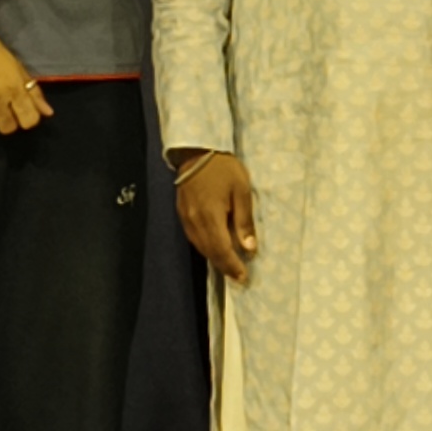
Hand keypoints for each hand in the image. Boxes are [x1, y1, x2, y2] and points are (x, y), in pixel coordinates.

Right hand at [175, 151, 257, 279]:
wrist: (196, 152)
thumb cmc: (224, 169)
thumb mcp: (242, 191)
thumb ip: (244, 221)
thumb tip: (249, 248)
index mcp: (210, 217)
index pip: (222, 249)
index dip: (232, 266)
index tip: (243, 278)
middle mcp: (195, 222)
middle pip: (209, 252)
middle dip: (224, 266)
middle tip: (238, 277)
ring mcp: (186, 218)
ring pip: (200, 246)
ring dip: (215, 258)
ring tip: (230, 267)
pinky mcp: (182, 214)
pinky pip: (194, 237)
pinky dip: (206, 247)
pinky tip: (216, 248)